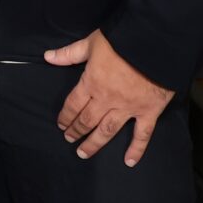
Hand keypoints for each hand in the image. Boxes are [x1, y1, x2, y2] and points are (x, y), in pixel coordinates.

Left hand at [46, 29, 173, 165]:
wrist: (154, 45)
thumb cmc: (121, 41)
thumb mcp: (91, 43)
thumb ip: (69, 53)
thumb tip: (48, 57)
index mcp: (92, 83)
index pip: (73, 104)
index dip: (65, 116)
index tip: (61, 124)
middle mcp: (107, 99)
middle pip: (87, 120)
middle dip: (76, 130)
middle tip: (68, 139)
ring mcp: (128, 108)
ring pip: (108, 130)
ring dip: (94, 143)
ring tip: (83, 153)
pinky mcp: (148, 111)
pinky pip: (142, 134)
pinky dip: (136, 149)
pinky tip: (129, 161)